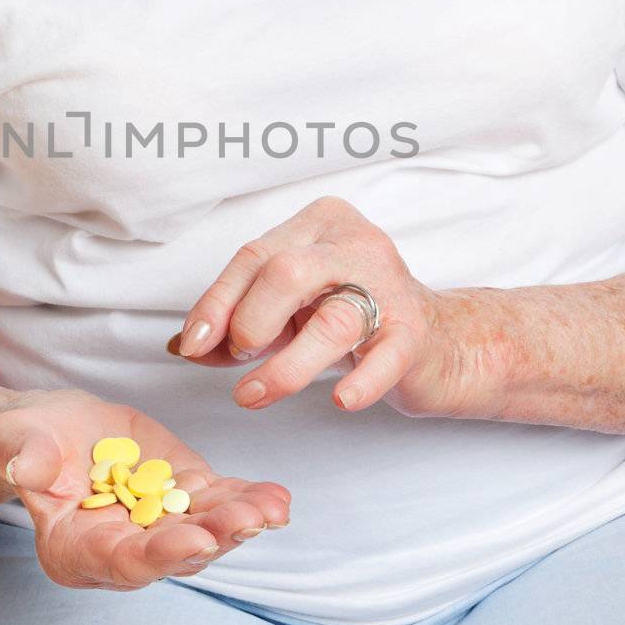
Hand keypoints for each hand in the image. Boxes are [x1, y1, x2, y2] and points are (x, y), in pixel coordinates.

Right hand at [0, 389, 290, 590]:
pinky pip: (218, 502)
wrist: (50, 432)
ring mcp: (157, 524)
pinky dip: (248, 500)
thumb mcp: (14, 440)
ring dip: (241, 521)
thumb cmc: (22, 441)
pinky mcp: (181, 496)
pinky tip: (276, 497)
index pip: (123, 561)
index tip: (197, 540)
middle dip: (216, 537)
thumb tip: (28, 468)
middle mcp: (123, 550)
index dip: (162, 554)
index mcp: (75, 551)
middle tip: (250, 520)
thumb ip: (23, 457)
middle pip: (174, 552)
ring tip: (273, 507)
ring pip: (205, 529)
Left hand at [168, 194, 487, 416]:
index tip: (193, 345)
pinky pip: (385, 356)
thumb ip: (237, 323)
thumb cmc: (350, 317)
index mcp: (318, 224)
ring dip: (285, 367)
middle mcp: (356, 243)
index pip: (254, 256)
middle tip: (240, 357)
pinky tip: (341, 400)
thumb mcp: (286, 313)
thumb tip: (189, 347)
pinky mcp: (414, 332)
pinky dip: (361, 381)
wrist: (436, 341)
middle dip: (251, 321)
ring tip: (253, 395)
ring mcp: (390, 286)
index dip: (217, 303)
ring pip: (331, 320)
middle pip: (287, 272)